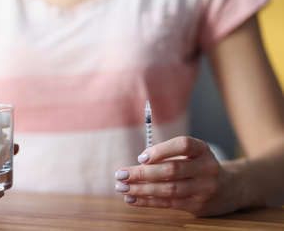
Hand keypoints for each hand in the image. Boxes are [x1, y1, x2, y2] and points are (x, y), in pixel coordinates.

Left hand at [115, 136, 245, 216]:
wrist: (231, 188)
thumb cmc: (199, 166)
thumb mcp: (191, 154)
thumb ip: (168, 155)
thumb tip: (136, 164)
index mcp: (203, 150)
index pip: (183, 145)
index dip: (161, 150)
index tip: (141, 157)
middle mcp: (207, 168)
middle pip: (172, 170)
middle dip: (142, 173)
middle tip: (121, 174)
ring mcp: (205, 189)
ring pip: (168, 190)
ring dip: (141, 189)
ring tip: (122, 187)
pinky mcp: (198, 206)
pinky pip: (168, 204)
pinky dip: (147, 201)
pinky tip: (131, 198)